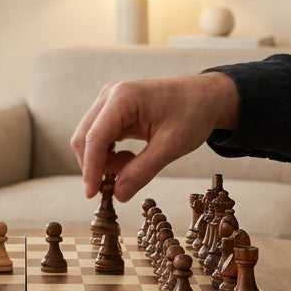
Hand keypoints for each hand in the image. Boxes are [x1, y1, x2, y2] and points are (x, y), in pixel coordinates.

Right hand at [70, 72, 239, 201]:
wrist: (206, 96)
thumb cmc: (193, 113)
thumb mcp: (171, 146)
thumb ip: (142, 171)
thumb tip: (117, 195)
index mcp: (123, 98)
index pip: (94, 138)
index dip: (90, 169)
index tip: (92, 195)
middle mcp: (110, 95)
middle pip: (85, 137)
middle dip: (95, 166)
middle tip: (115, 187)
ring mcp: (110, 101)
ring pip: (90, 139)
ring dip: (104, 161)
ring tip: (133, 166)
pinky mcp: (114, 109)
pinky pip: (100, 136)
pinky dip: (110, 154)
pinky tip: (131, 158)